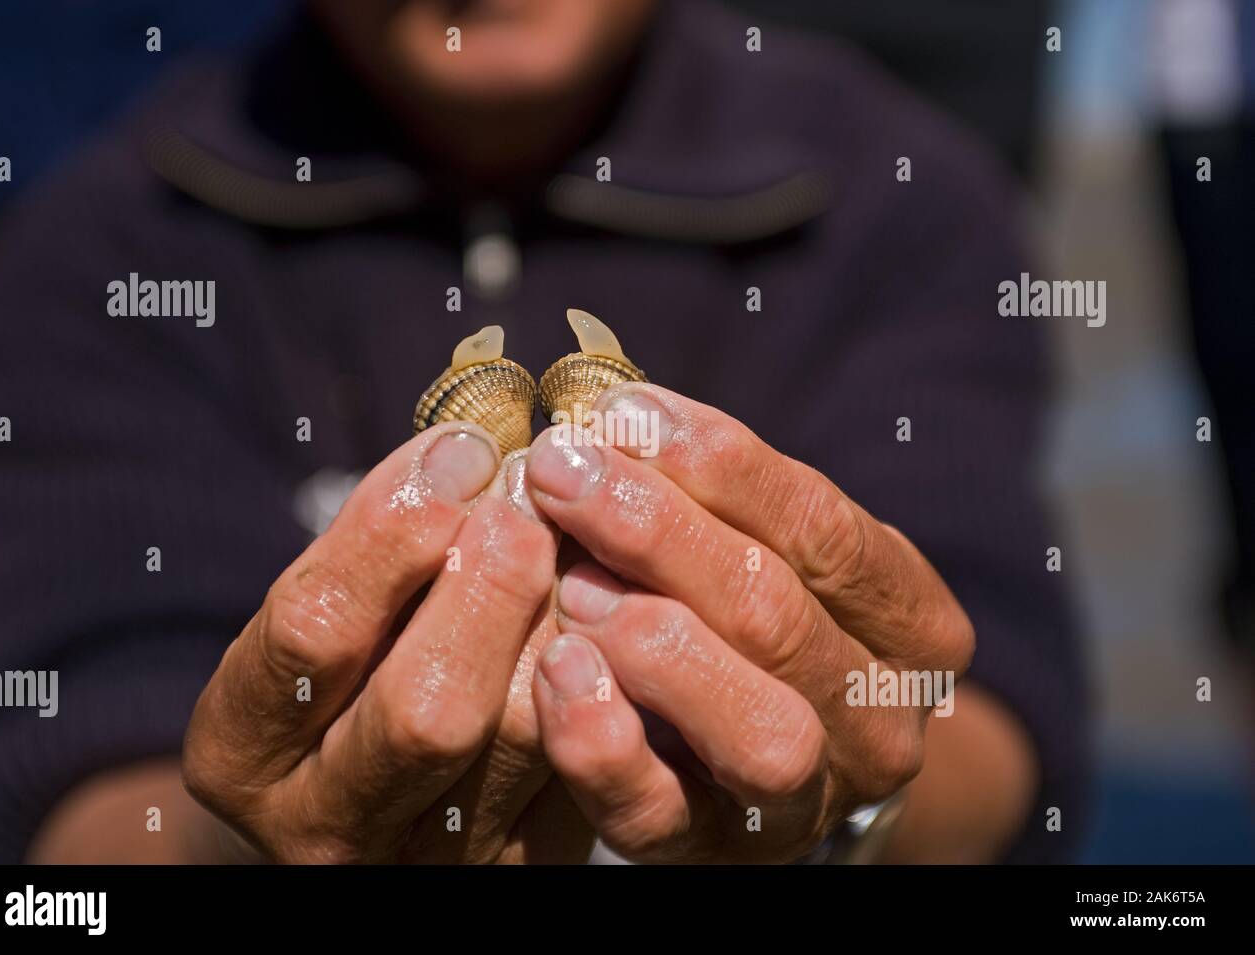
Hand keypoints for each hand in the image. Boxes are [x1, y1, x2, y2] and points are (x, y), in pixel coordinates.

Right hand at [182, 423, 592, 862]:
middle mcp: (327, 827)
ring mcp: (429, 864)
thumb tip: (479, 447)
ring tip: (577, 535)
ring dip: (561, 615)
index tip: (462, 450)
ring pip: (524, 734)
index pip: (315, 631)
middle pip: (427, 708)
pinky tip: (616, 599)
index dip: (395, 527)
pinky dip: (610, 671)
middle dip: (490, 584)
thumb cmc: (348, 667)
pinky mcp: (522, 868)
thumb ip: (385, 542)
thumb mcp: (332, 609)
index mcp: (244, 748)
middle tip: (531, 501)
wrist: (371, 795)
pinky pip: (588, 767)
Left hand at [523, 385, 975, 862]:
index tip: (621, 410)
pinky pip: (664, 815)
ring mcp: (803, 798)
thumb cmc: (753, 618)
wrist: (764, 768)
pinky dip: (607, 746)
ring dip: (658, 643)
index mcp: (911, 622)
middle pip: (777, 614)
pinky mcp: (711, 853)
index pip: (822, 527)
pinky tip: (557, 671)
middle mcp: (878, 719)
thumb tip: (617, 411)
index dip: (718, 462)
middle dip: (659, 531)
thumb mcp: (768, 547)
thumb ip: (715, 491)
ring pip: (758, 727)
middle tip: (564, 472)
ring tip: (574, 583)